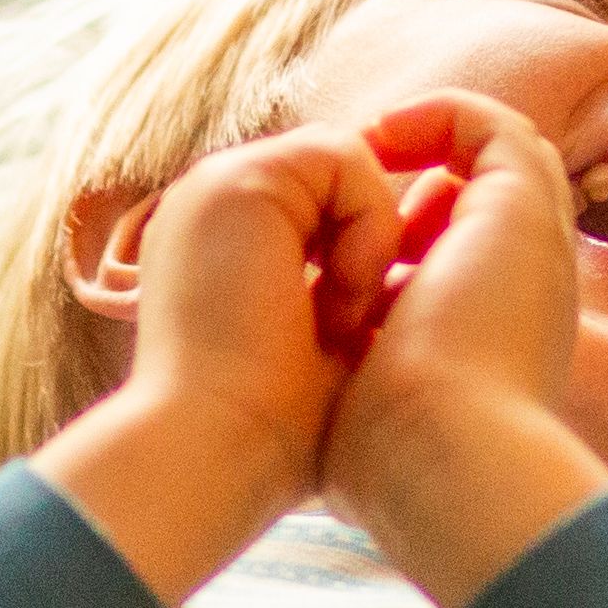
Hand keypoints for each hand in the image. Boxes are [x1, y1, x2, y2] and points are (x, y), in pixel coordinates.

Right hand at [35, 123, 416, 605]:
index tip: (378, 321)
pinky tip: (345, 297)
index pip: (317, 208)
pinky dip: (368, 225)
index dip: (366, 250)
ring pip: (344, 167)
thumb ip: (345, 299)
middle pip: (332, 183)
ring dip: (369, 239)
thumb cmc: (268, 432)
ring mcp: (219, 186)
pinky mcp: (241, 181)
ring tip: (345, 322)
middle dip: (370, 242)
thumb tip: (395, 277)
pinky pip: (346, 158)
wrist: (211, 450)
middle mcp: (214, 207)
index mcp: (219, 247)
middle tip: (362, 325)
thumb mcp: (317, 353)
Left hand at [322, 92, 607, 607]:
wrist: (439, 457)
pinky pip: (493, 127)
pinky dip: (440, 115)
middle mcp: (521, 291)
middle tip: (350, 195)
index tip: (337, 253)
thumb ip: (354, 375)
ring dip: (429, 148)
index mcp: (490, 342)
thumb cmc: (385, 453)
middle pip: (489, 207)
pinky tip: (382, 138)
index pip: (463, 268)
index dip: (406, 243)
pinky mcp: (524, 208)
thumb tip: (331, 358)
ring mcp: (532, 247)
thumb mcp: (360, 407)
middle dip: (421, 190)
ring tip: (367, 150)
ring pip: (500, 161)